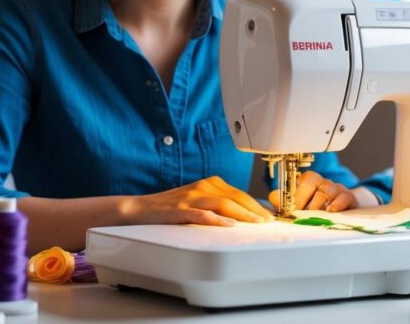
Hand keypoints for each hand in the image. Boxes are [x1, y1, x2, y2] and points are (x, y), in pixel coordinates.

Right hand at [118, 176, 273, 226]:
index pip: (239, 193)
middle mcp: (203, 187)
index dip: (256, 204)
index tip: (269, 215)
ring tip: (256, 223)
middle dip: (255, 209)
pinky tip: (228, 225)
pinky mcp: (181, 210)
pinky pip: (202, 214)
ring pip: (223, 203)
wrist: (140, 209)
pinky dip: (217, 220)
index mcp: (209, 183)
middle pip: (235, 196)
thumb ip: (218, 204)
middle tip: (268, 221)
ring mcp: (191, 197)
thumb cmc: (170, 208)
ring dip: (242, 214)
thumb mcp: (198, 201)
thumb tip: (243, 216)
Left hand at [268, 170, 379, 211]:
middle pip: (314, 182)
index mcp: (309, 181)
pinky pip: (344, 196)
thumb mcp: (297, 204)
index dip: (297, 194)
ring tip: (314, 214)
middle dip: (306, 200)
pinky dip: (337, 203)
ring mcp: (337, 189)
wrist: (339, 212)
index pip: (302, 180)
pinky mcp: (348, 198)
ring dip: (319, 203)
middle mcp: (323, 182)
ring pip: (327, 189)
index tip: (292, 209)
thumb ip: (283, 201)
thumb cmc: (316, 207)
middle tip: (302, 214)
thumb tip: (274, 197)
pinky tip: (330, 211)